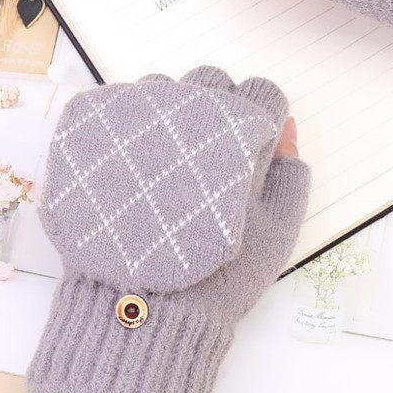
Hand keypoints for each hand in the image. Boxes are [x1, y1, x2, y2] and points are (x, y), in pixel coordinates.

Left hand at [27, 66, 309, 392]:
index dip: (264, 116)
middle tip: (210, 158)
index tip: (252, 146)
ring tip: (169, 163)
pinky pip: (125, 107)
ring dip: (175, 113)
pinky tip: (138, 166)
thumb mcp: (277, 233)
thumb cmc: (220, 275)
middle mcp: (189, 115)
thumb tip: (287, 129)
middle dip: (219, 108)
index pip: (263, 92)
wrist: (142, 311)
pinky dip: (138, 125)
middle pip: (214, 81)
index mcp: (237, 134)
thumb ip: (291, 174)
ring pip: (165, 89)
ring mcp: (141, 122)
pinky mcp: (101, 137)